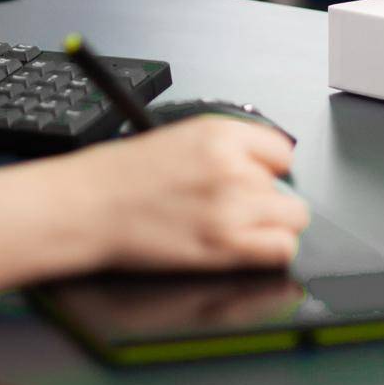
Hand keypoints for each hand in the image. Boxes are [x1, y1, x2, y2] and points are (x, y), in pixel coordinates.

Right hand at [60, 117, 308, 271]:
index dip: (270, 168)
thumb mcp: (180, 136)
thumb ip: (225, 148)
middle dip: (269, 199)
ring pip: (292, 219)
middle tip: (240, 207)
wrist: (91, 204)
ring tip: (241, 228)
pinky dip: (271, 251)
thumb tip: (261, 167)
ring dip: (272, 226)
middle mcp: (232, 167)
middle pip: (287, 188)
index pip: (282, 151)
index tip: (258, 178)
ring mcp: (231, 208)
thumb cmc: (123, 173)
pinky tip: (246, 247)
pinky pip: (280, 249)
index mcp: (219, 133)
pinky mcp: (223, 246)